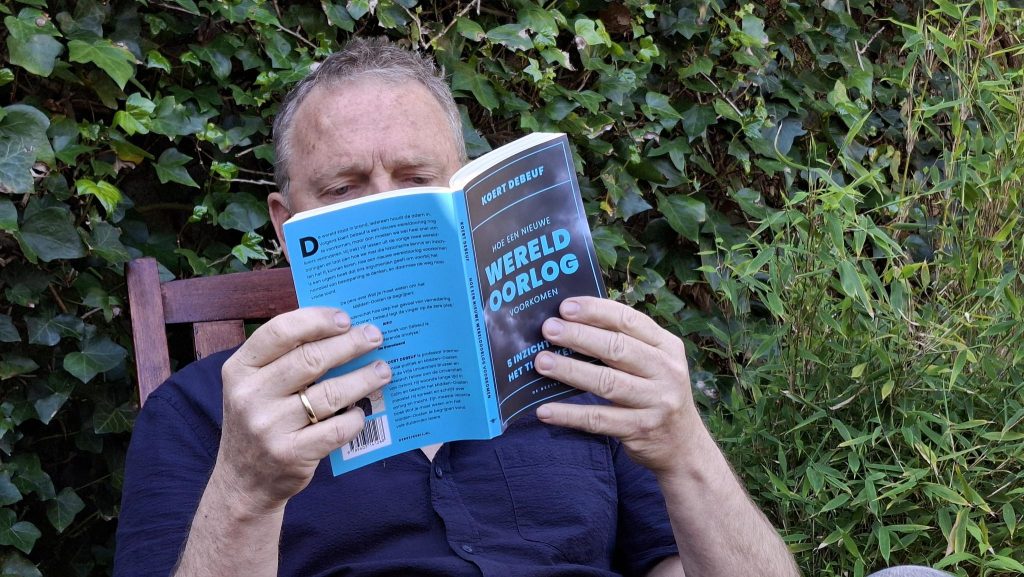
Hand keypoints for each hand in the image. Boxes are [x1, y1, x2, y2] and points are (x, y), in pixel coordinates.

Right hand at [213, 307, 390, 511]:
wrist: (243, 481)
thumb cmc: (261, 420)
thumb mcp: (257, 385)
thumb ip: (286, 358)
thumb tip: (342, 329)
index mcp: (240, 369)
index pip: (280, 332)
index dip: (316, 320)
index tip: (345, 318)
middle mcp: (250, 395)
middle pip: (311, 359)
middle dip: (350, 344)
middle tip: (375, 336)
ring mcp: (268, 427)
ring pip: (330, 394)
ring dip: (363, 379)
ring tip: (383, 370)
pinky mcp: (289, 455)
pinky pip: (336, 430)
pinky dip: (355, 418)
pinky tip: (362, 411)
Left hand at [534, 297, 698, 475]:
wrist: (684, 447)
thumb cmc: (657, 395)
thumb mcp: (655, 364)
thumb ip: (625, 343)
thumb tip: (573, 323)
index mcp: (667, 347)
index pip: (629, 321)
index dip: (596, 311)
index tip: (565, 307)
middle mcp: (666, 372)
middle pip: (617, 349)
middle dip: (579, 336)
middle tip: (548, 329)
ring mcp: (656, 402)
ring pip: (607, 382)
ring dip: (570, 370)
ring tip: (541, 362)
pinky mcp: (641, 430)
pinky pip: (598, 420)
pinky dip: (569, 415)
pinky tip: (544, 410)